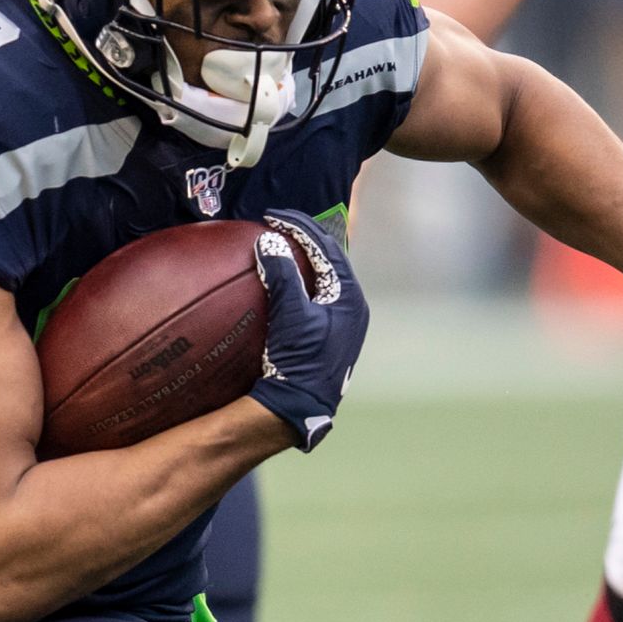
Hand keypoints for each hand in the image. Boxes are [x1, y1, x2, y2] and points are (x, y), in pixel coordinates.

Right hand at [247, 211, 369, 450]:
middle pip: (328, 258)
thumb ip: (283, 275)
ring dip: (301, 258)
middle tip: (275, 224)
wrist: (301, 405)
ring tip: (277, 244)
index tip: (273, 216)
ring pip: (322, 276)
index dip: (300, 226)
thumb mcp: (292, 314)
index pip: (327, 247)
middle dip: (303, 238)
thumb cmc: (302, 360)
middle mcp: (351, 306)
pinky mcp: (327, 334)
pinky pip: (314, 294)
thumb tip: (270, 240)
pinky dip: (298, 280)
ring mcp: (341, 321)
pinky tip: (279, 281)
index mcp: (351, 296)